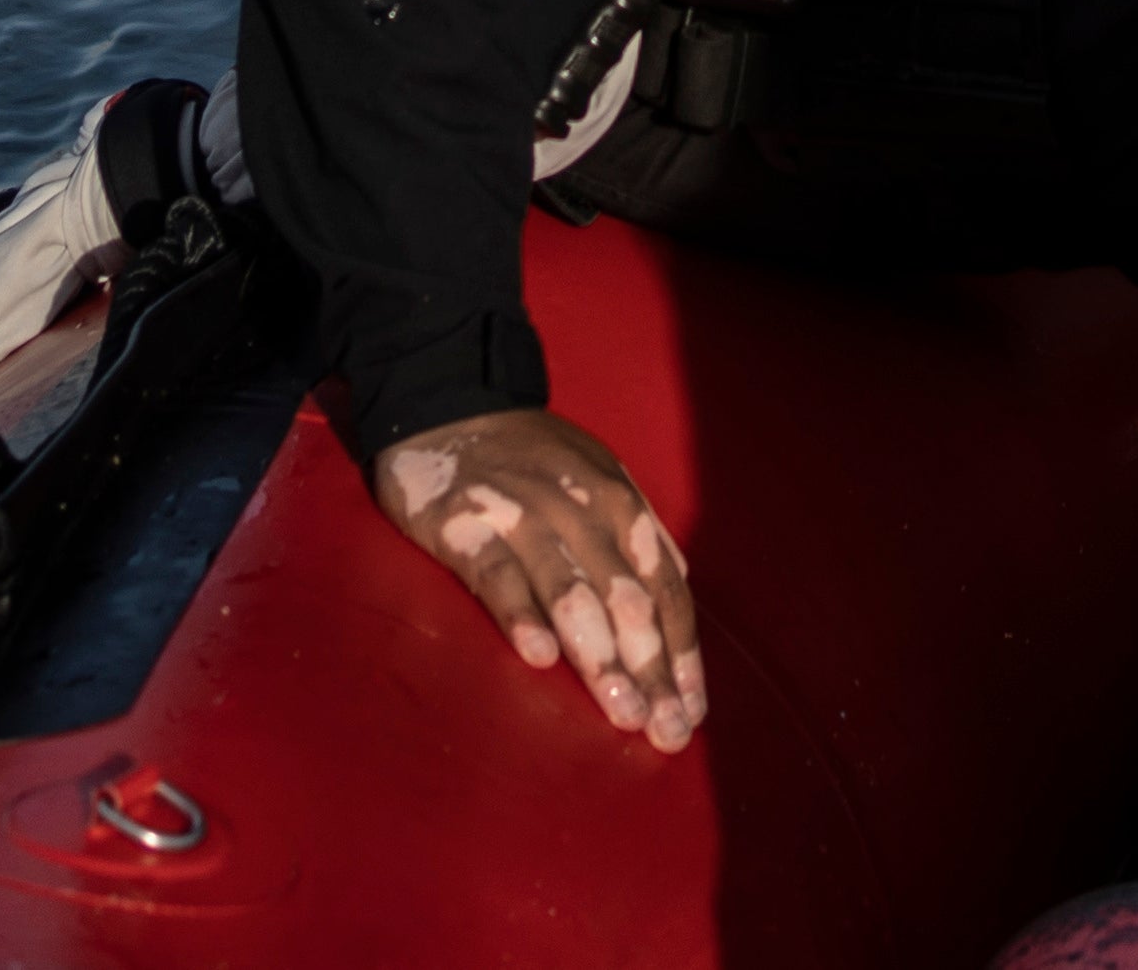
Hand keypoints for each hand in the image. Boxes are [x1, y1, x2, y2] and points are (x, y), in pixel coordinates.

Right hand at [373, 408, 705, 748]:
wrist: (446, 403)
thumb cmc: (531, 459)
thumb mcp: (600, 479)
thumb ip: (638, 534)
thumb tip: (679, 587)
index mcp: (622, 505)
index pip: (666, 592)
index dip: (681, 656)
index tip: (691, 714)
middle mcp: (583, 512)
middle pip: (629, 604)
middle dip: (653, 673)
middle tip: (665, 734)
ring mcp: (524, 518)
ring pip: (573, 597)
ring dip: (601, 660)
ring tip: (621, 714)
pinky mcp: (466, 525)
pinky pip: (498, 577)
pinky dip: (521, 616)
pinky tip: (539, 658)